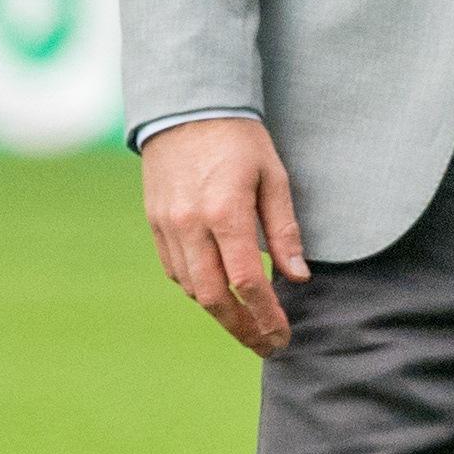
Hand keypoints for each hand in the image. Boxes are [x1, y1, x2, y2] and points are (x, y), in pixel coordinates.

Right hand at [142, 116, 308, 357]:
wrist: (187, 107)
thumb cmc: (240, 139)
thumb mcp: (274, 176)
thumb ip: (284, 230)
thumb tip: (299, 277)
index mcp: (226, 212)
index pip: (247, 282)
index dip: (267, 315)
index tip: (283, 336)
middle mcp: (191, 225)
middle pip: (215, 298)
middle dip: (243, 329)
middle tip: (267, 345)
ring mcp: (168, 227)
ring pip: (193, 289)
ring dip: (221, 312)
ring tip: (249, 322)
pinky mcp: (155, 224)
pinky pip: (177, 271)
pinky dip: (199, 288)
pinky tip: (220, 291)